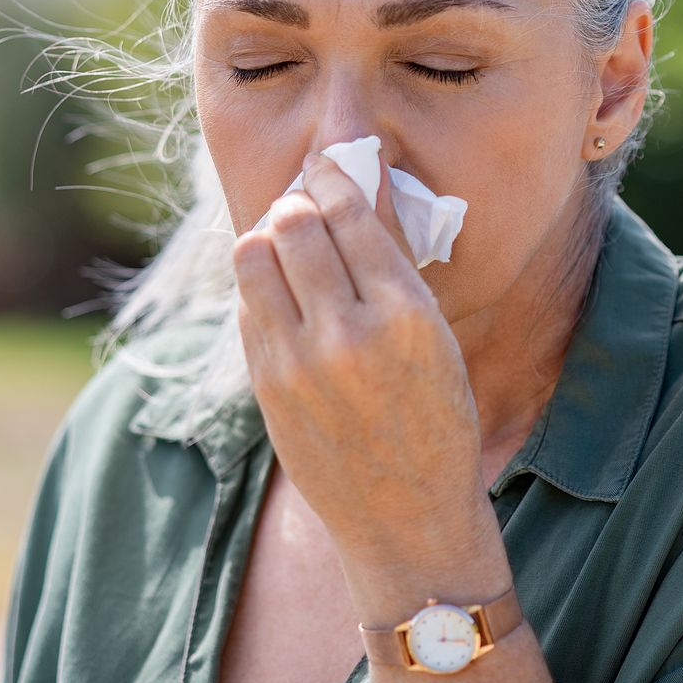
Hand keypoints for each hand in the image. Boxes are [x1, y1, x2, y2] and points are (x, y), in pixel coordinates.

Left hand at [232, 151, 487, 562]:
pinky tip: (283, 292)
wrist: (405, 514)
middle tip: (305, 205)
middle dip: (297, 203)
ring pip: (252, 256)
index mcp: (406, 317)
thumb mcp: (436, 337)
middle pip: (292, 225)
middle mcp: (347, 335)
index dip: (333, 179)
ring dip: (267, 237)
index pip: (349, 215)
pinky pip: (246, 304)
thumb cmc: (435, 418)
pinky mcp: (265, 386)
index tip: (328, 167)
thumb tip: (349, 198)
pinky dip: (261, 284)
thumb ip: (390, 272)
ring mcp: (297, 363)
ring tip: (286, 245)